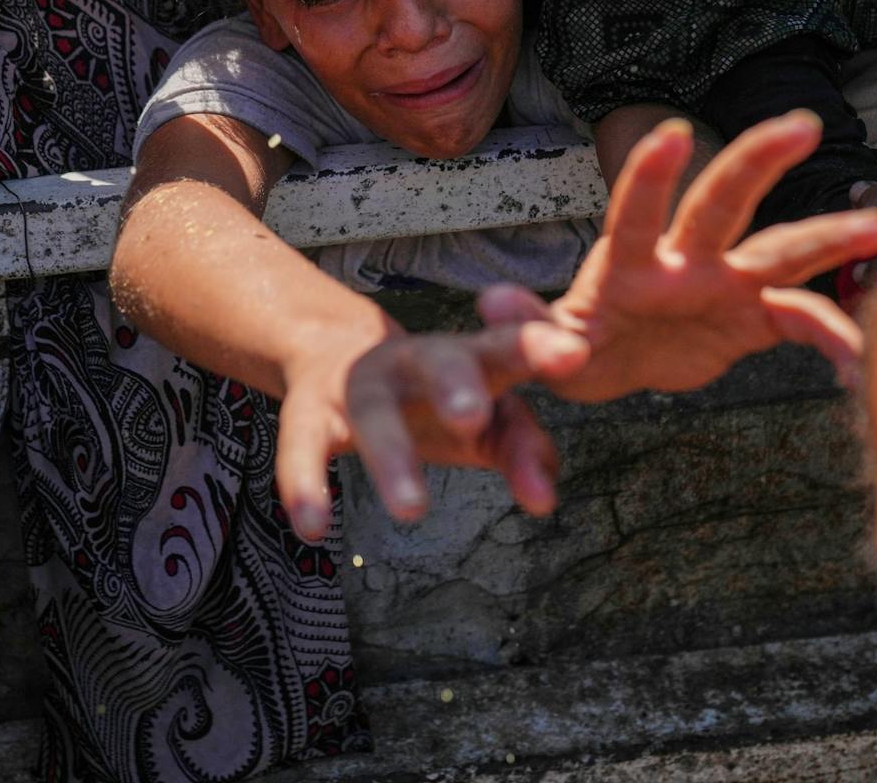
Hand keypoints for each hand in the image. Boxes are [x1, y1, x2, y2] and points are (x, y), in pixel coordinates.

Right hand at [274, 321, 589, 539]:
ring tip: (411, 511)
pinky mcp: (309, 412)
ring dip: (391, 456)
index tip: (574, 354)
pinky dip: (304, 484)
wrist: (335, 355)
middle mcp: (415, 361)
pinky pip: (302, 446)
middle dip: (456, 384)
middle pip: (440, 361)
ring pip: (374, 414)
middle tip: (473, 416)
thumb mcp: (488, 420)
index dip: (539, 349)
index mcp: (468, 356)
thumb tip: (547, 499)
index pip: (508, 349)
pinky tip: (312, 527)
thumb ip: (524, 450)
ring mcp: (360, 385)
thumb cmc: (436, 397)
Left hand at [508, 112, 876, 401]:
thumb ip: (525, 329)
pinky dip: (835, 337)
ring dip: (827, 239)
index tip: (667, 134)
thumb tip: (491, 305)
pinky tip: (864, 361)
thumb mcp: (545, 348)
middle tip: (800, 123)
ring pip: (780, 250)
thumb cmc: (571, 349)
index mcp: (627, 263)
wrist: (610, 368)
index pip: (636, 211)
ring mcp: (723, 284)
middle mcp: (682, 260)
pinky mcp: (753, 319)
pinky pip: (803, 322)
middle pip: (721, 202)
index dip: (649, 176)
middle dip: (756, 161)